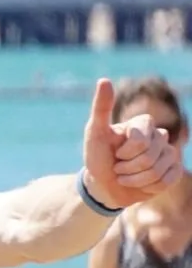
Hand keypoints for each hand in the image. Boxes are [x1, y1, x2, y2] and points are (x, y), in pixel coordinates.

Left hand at [82, 78, 184, 208]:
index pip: (142, 139)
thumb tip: (104, 80)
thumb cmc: (97, 157)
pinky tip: (139, 184)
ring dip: (135, 179)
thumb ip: (101, 108)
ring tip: (124, 176)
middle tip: (118, 167)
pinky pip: (167, 181)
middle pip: (150, 155)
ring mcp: (168, 153)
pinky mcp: (173, 171)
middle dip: (128, 167)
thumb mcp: (94, 133)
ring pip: (158, 169)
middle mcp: (158, 135)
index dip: (126, 151)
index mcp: (143, 124)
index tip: (114, 153)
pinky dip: (148, 187)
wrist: (103, 185)